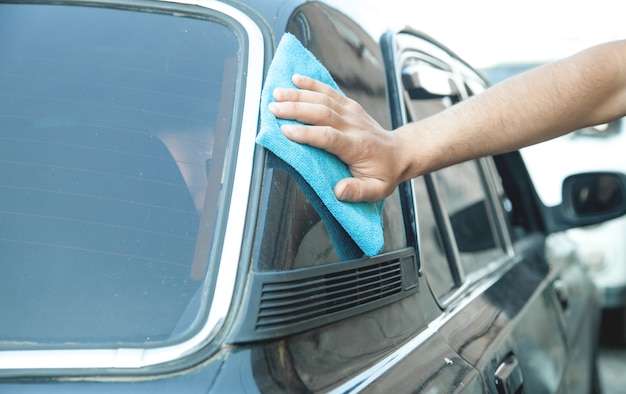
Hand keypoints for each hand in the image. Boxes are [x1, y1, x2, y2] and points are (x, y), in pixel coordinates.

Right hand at [268, 74, 405, 202]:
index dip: (307, 133)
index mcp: (356, 146)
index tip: (286, 131)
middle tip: (273, 109)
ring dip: (299, 94)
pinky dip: (312, 84)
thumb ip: (358, 192)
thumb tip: (339, 192)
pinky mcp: (349, 105)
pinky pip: (330, 91)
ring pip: (323, 99)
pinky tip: (296, 78)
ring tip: (277, 94)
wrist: (399, 152)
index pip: (329, 136)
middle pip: (322, 113)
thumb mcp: (376, 190)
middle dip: (296, 109)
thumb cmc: (384, 173)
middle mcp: (353, 125)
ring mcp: (351, 113)